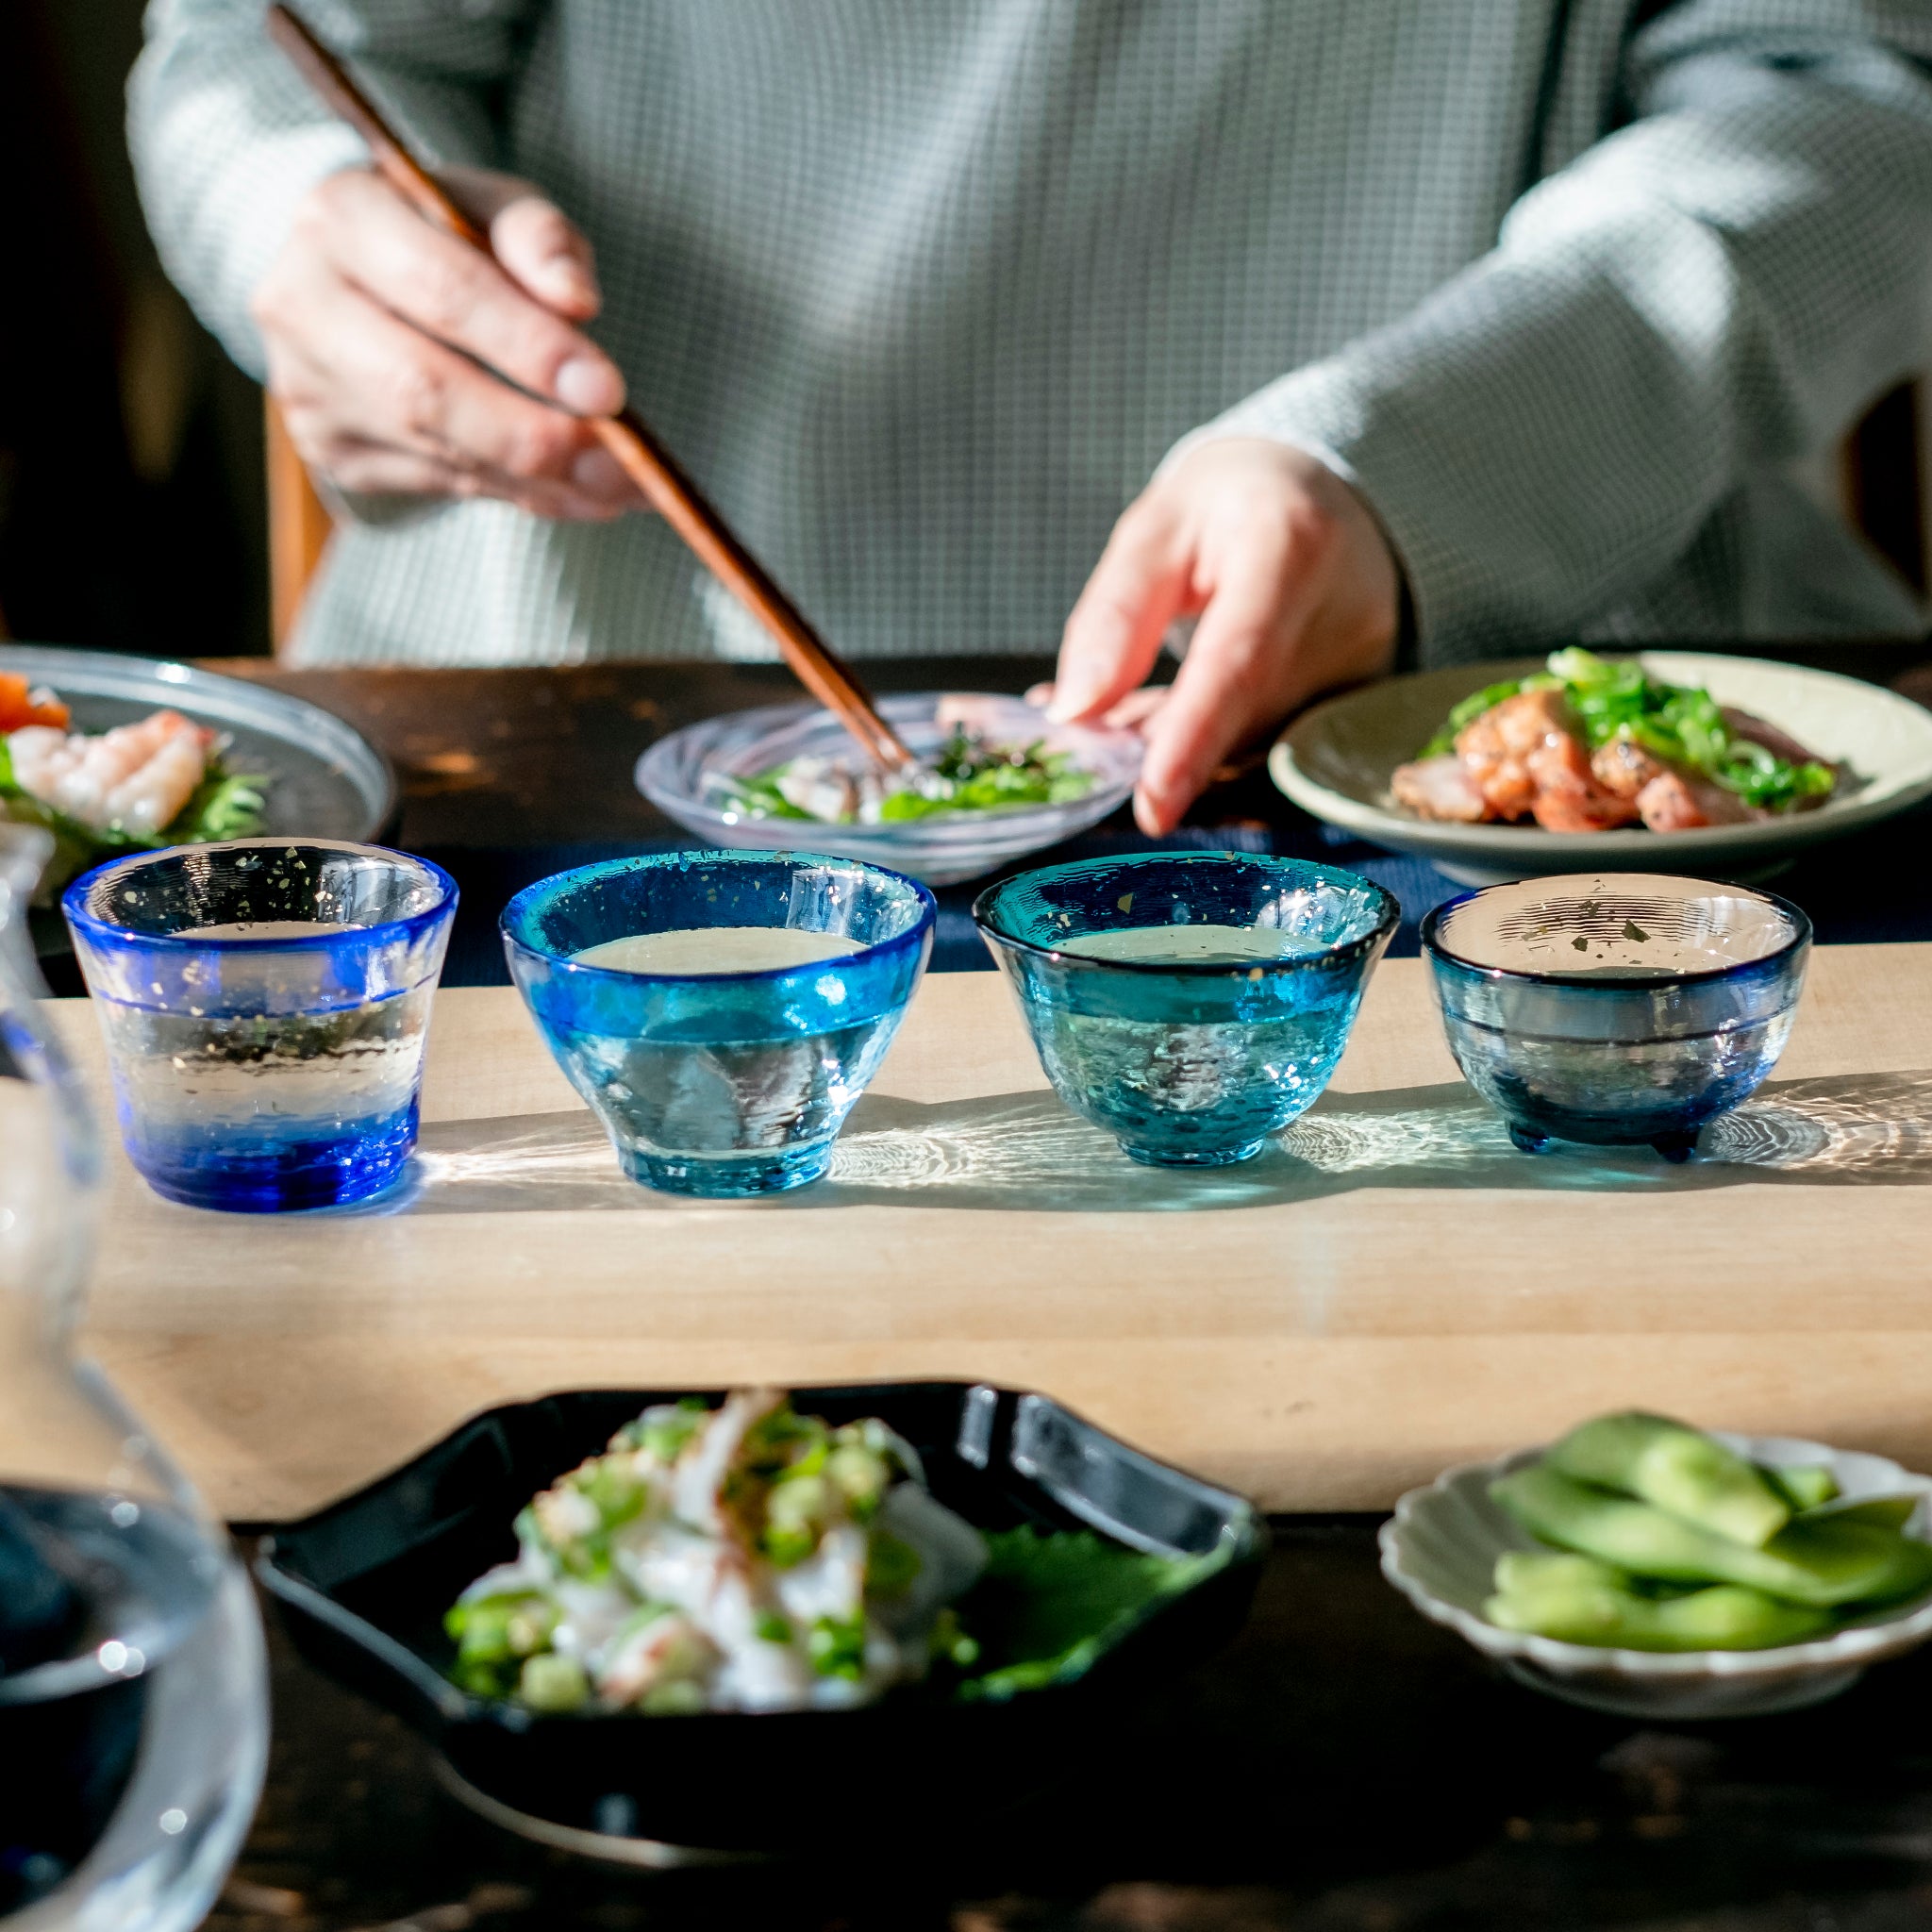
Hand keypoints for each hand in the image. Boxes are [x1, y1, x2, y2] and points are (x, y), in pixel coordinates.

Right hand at [253, 165, 642, 518]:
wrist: (352, 270)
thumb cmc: (440, 231)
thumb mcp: (494, 208)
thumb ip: (540, 240)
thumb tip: (577, 303)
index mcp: (342, 217)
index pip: (444, 291)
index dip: (530, 348)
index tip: (608, 391)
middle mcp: (303, 303)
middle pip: (426, 389)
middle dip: (534, 435)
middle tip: (622, 464)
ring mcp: (308, 385)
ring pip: (436, 453)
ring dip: (541, 480)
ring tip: (619, 484)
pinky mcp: (330, 446)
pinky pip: (440, 484)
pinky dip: (520, 494)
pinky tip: (576, 491)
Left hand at [1047, 438, 1400, 833]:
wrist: (1320, 493)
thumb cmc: (1230, 503)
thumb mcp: (1155, 529)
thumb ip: (1114, 618)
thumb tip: (1075, 713)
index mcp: (1290, 545)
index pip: (1239, 661)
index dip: (1194, 737)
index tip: (1152, 805)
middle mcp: (1342, 613)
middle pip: (1242, 715)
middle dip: (1160, 745)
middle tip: (1092, 745)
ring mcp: (1359, 664)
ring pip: (1250, 738)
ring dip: (1179, 742)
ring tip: (1124, 711)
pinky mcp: (1356, 696)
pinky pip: (1267, 737)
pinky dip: (1211, 739)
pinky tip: (1168, 720)